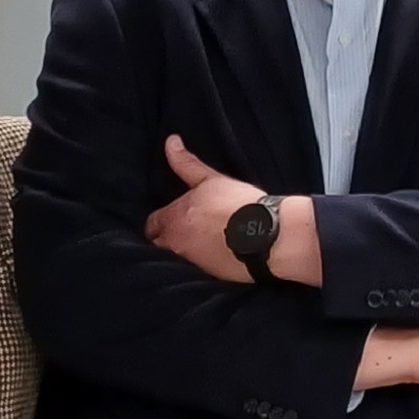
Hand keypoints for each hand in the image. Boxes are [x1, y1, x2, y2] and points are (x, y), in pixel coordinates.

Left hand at [143, 137, 267, 282]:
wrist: (267, 235)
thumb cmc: (238, 204)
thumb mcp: (211, 179)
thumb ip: (186, 163)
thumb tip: (170, 141)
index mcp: (173, 219)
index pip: (151, 225)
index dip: (159, 221)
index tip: (169, 219)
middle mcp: (176, 244)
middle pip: (159, 245)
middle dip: (166, 239)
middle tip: (183, 232)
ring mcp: (192, 263)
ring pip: (176, 258)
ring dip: (183, 251)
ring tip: (201, 244)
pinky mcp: (209, 277)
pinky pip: (195, 270)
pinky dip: (201, 263)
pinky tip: (215, 255)